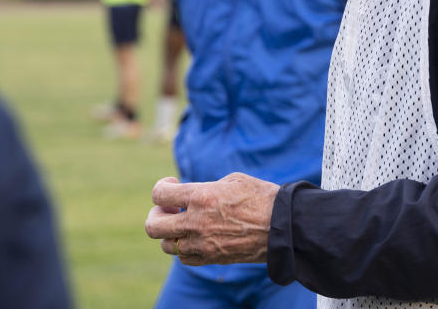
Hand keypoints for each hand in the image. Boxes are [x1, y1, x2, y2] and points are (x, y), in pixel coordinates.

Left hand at [145, 173, 279, 265]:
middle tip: (169, 209)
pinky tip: (196, 237)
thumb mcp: (232, 180)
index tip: (171, 184)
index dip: (161, 187)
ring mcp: (203, 244)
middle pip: (153, 225)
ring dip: (171, 232)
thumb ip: (205, 187)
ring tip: (185, 223)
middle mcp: (197, 223)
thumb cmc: (262, 197)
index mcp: (201, 197)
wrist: (283, 226)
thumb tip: (191, 195)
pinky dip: (185, 248)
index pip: (160, 195)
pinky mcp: (212, 258)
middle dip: (157, 214)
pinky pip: (184, 258)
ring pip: (167, 245)